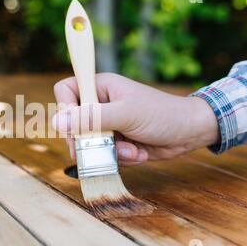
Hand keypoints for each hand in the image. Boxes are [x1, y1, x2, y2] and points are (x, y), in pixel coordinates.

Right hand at [52, 73, 218, 165]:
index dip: (65, 108)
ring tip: (131, 150)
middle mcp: (100, 104)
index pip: (65, 91)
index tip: (75, 124)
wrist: (189, 133)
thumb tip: (57, 122)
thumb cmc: (161, 114)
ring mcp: (108, 124)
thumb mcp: (125, 114)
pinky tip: (138, 152)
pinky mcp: (116, 141)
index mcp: (100, 87)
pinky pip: (103, 154)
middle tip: (97, 149)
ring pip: (88, 143)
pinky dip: (120, 158)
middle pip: (72, 123)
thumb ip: (91, 118)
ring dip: (108, 152)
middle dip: (87, 140)